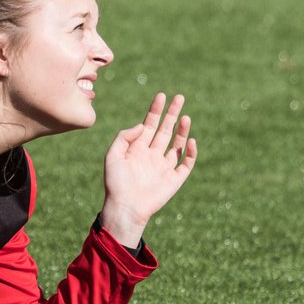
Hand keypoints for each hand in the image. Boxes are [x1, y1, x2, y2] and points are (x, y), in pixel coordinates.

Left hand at [100, 93, 196, 247]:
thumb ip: (124, 137)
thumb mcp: (112, 156)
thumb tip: (142, 125)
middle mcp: (152, 155)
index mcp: (137, 149)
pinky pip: (186, 163)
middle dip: (172, 114)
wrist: (125, 208)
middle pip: (165, 130)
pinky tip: (190, 141)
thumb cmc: (115, 184)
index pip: (149, 125)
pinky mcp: (174, 179)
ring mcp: (164, 167)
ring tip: (186, 116)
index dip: (156, 110)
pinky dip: (190, 152)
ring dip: (182, 130)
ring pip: (177, 144)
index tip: (161, 96)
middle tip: (180, 97)